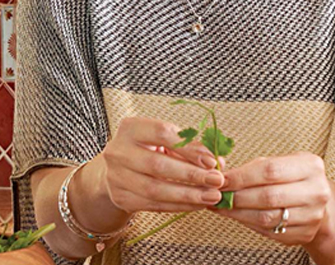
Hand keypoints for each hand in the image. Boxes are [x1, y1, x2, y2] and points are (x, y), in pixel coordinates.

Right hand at [98, 117, 226, 213]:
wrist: (119, 170)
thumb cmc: (148, 149)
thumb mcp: (165, 140)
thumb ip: (189, 146)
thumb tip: (217, 161)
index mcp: (131, 128)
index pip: (161, 134)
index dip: (188, 148)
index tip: (212, 161)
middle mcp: (118, 151)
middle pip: (157, 165)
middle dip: (191, 175)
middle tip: (217, 181)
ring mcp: (116, 177)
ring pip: (155, 189)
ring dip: (188, 195)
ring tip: (211, 196)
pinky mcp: (120, 198)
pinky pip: (153, 205)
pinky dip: (179, 206)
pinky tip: (196, 204)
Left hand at [212, 152, 334, 246]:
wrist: (318, 202)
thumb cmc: (293, 178)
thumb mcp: (282, 163)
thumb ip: (255, 168)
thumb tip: (221, 177)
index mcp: (311, 166)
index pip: (270, 170)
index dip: (242, 176)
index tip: (221, 180)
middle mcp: (316, 191)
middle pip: (268, 196)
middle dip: (237, 197)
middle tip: (218, 196)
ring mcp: (313, 215)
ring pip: (267, 217)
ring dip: (239, 213)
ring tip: (223, 207)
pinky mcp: (305, 233)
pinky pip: (270, 231)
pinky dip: (249, 224)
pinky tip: (238, 216)